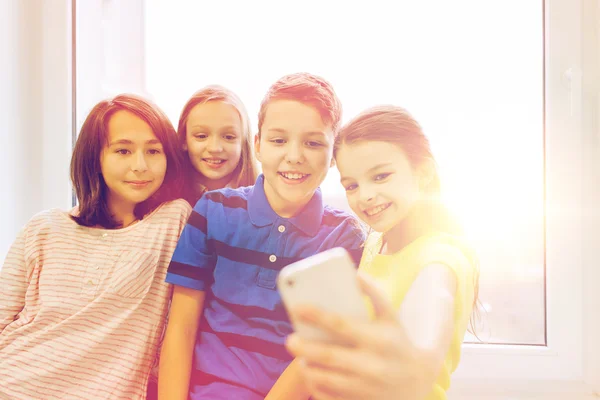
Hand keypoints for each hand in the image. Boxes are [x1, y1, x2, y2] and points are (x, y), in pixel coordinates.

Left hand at [285, 273, 434, 399]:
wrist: (417, 382)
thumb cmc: (398, 343)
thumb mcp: (391, 317)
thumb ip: (374, 293)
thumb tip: (354, 273)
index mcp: (378, 339)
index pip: (341, 324)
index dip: (316, 314)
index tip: (296, 307)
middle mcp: (371, 365)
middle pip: (327, 356)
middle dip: (303, 348)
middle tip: (290, 340)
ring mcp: (364, 389)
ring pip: (324, 378)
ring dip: (307, 367)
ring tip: (301, 356)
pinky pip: (327, 396)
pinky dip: (315, 384)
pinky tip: (312, 373)